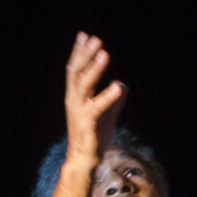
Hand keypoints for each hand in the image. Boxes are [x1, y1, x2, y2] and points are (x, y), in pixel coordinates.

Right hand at [64, 32, 125, 161]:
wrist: (84, 160)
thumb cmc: (93, 137)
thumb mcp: (106, 114)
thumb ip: (114, 99)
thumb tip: (123, 85)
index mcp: (75, 96)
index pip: (75, 70)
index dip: (80, 52)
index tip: (85, 36)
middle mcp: (73, 100)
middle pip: (76, 72)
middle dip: (85, 54)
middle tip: (94, 39)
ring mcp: (78, 111)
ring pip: (84, 85)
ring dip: (94, 68)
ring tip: (105, 54)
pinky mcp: (87, 123)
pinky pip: (97, 107)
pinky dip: (107, 96)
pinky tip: (118, 86)